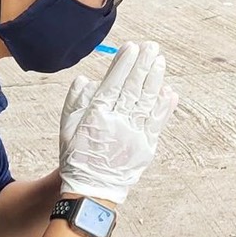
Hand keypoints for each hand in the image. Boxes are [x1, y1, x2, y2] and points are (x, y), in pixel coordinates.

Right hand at [58, 41, 176, 204]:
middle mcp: (117, 123)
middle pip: (132, 88)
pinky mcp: (146, 147)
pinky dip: (164, 106)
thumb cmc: (77, 156)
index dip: (123, 64)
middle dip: (143, 65)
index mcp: (96, 115)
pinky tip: (169, 91)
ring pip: (146, 101)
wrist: (91, 189)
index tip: (131, 48)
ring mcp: (133, 135)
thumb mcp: (67, 127)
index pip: (113, 83)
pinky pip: (157, 122)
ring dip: (155, 79)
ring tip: (160, 61)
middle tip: (152, 47)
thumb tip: (86, 79)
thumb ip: (75, 101)